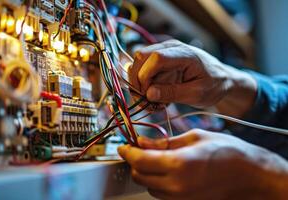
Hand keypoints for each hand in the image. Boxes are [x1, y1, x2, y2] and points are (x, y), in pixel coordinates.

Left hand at [118, 129, 287, 199]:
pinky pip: (162, 193)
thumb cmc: (227, 152)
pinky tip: (166, 169)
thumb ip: (165, 141)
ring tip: (154, 158)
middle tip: (138, 149)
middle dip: (134, 162)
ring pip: (149, 186)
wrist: (249, 175)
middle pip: (139, 176)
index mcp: (178, 165)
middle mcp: (176, 186)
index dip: (127, 152)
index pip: (139, 161)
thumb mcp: (194, 137)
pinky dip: (157, 181)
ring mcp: (181, 198)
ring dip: (145, 172)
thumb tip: (142, 141)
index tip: (123, 146)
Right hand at [129, 40, 256, 116]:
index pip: (154, 58)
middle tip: (145, 102)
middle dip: (137, 80)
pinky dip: (145, 86)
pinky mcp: (161, 62)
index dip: (145, 76)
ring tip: (152, 103)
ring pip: (139, 65)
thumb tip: (149, 94)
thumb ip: (173, 93)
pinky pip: (144, 71)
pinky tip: (156, 98)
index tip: (147, 95)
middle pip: (140, 58)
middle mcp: (171, 48)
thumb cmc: (214, 85)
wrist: (222, 79)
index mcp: (183, 53)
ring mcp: (164, 54)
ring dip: (140, 84)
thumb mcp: (197, 94)